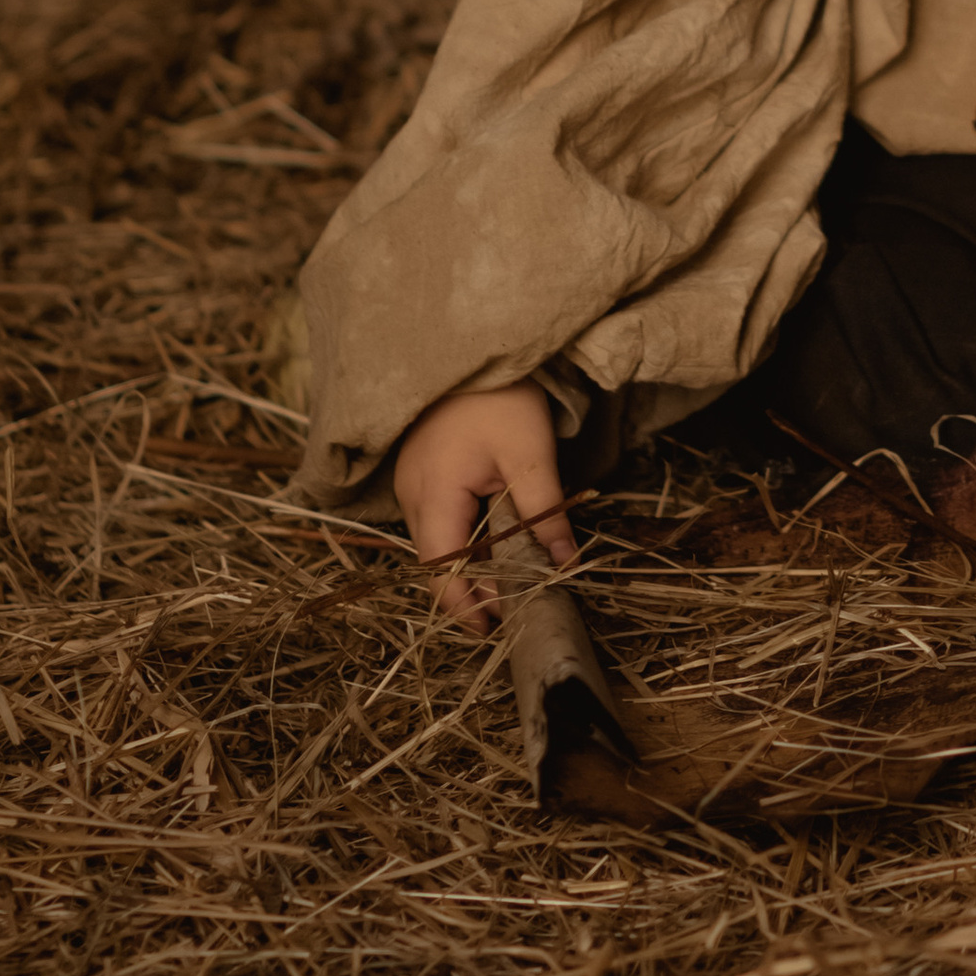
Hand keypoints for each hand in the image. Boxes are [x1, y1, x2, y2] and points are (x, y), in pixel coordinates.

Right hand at [391, 382, 574, 632]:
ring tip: (511, 577)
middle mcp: (411, 495)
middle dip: (472, 588)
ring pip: (437, 542)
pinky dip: (464, 537)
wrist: (474, 348)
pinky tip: (494, 540)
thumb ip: (543, 512)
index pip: (440, 568)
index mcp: (433, 493)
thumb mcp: (530, 454)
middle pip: (437, 561)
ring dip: (470, 563)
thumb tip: (565, 562)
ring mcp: (411, 484)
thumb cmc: (501, 397)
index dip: (464, 604)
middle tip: (516, 603)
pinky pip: (438, 519)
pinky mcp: (421, 474)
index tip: (494, 627)